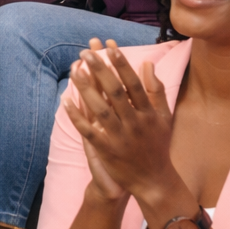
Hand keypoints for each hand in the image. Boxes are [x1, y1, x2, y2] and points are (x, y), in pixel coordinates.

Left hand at [64, 39, 179, 206]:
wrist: (154, 181)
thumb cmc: (158, 145)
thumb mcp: (164, 117)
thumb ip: (157, 90)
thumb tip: (147, 63)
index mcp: (148, 113)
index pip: (133, 84)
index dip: (122, 65)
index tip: (110, 47)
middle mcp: (134, 123)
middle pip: (115, 93)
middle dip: (100, 71)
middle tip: (87, 52)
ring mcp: (119, 137)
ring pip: (100, 109)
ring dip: (86, 89)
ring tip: (74, 69)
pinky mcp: (106, 150)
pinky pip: (88, 130)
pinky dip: (77, 116)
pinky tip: (65, 100)